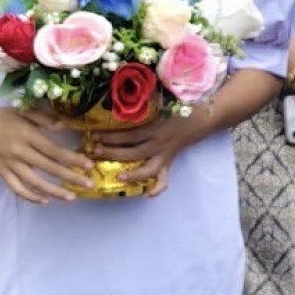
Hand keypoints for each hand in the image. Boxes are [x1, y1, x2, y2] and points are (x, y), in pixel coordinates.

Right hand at [0, 104, 95, 203]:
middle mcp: (19, 151)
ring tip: (71, 197)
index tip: (89, 165)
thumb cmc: (2, 116)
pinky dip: (30, 196)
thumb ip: (44, 118)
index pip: (54, 150)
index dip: (72, 159)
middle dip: (70, 177)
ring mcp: (9, 164)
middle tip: (89, 184)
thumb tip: (64, 127)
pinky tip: (45, 200)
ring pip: (34, 182)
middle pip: (48, 168)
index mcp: (27, 134)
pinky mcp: (1, 172)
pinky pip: (16, 188)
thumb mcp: (24, 110)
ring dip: (54, 191)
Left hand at [92, 106, 215, 192]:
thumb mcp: (160, 104)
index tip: (94, 135)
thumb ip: (143, 105)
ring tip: (117, 176)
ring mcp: (165, 155)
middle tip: (96, 152)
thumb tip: (120, 100)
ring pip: (147, 169)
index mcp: (155, 129)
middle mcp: (159, 144)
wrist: (200, 119)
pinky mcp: (169, 162)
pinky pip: (165, 178)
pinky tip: (147, 194)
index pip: (130, 135)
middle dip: (113, 154)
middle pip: (134, 153)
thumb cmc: (177, 109)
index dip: (111, 137)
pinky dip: (157, 188)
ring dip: (132, 175)